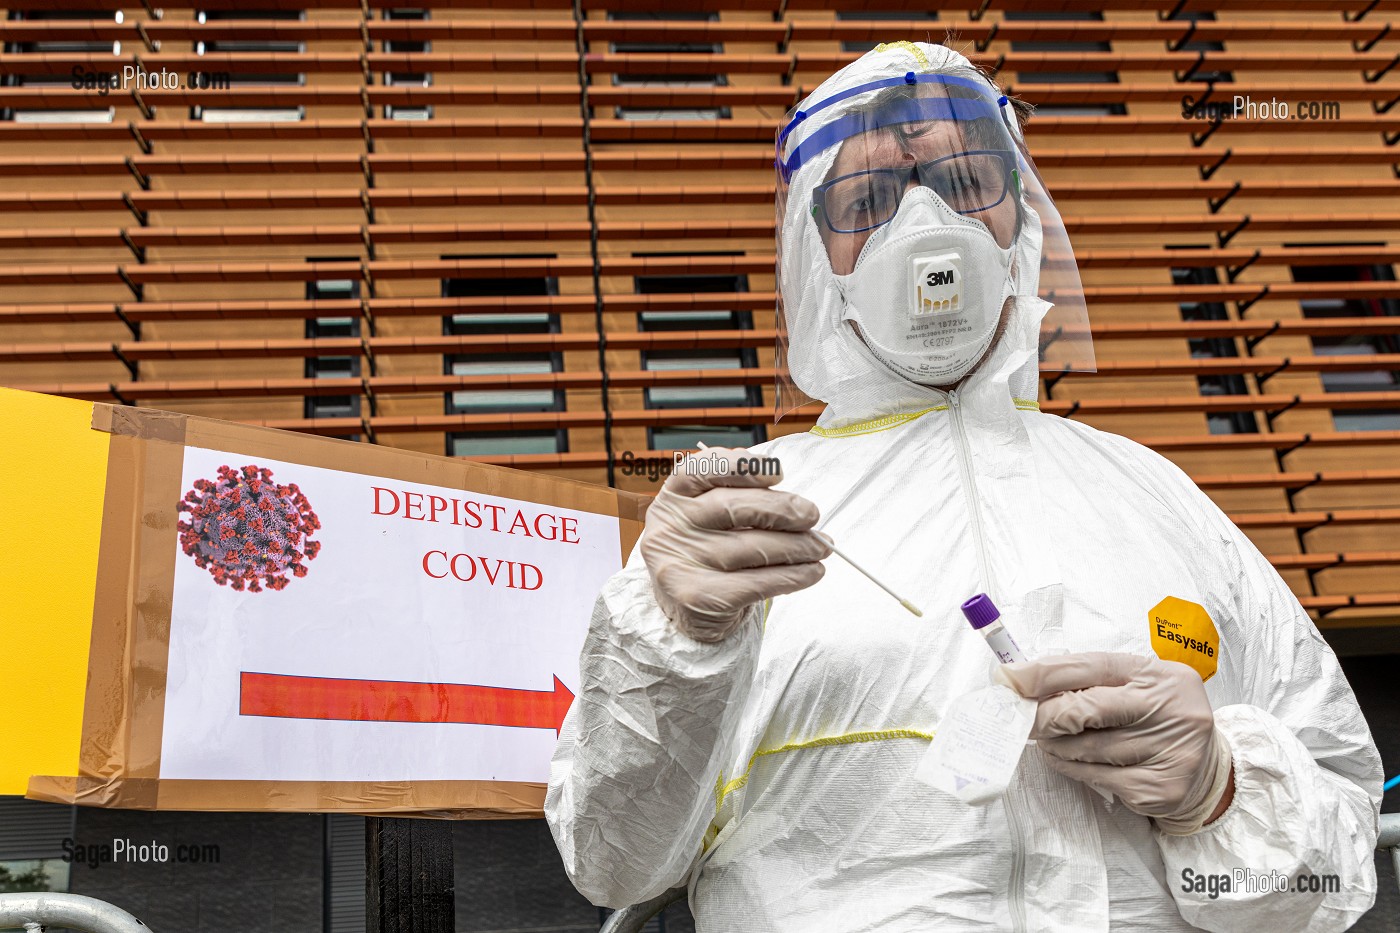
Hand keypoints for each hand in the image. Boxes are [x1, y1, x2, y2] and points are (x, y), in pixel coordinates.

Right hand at [640, 447, 829, 642]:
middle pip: (732, 507)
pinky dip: (793, 576)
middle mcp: (671, 527)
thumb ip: (744, 500)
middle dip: (782, 509)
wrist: (686, 611)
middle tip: (811, 515)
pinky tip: (811, 572)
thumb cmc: (709, 551)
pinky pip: (758, 583)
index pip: (702, 469)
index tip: (779, 473)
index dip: (743, 466)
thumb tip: (798, 506)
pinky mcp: (699, 598)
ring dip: (798, 546)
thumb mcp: (711, 517)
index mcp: (674, 497)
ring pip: (752, 547)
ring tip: (821, 547)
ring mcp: (680, 564)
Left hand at [996, 652, 1233, 834]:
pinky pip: (1096, 777)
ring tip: (1051, 741)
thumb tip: (1027, 680)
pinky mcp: (1159, 787)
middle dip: (1045, 716)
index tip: (1010, 678)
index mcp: (1159, 675)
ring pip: (1085, 748)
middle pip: (1084, 709)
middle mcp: (1169, 708)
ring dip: (1057, 746)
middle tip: (1025, 720)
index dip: (1045, 672)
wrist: (1208, 771)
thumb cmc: (1157, 719)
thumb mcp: (1136, 686)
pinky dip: (1074, 769)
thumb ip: (1092, 680)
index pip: (1093, 666)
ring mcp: (1167, 750)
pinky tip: (1072, 762)